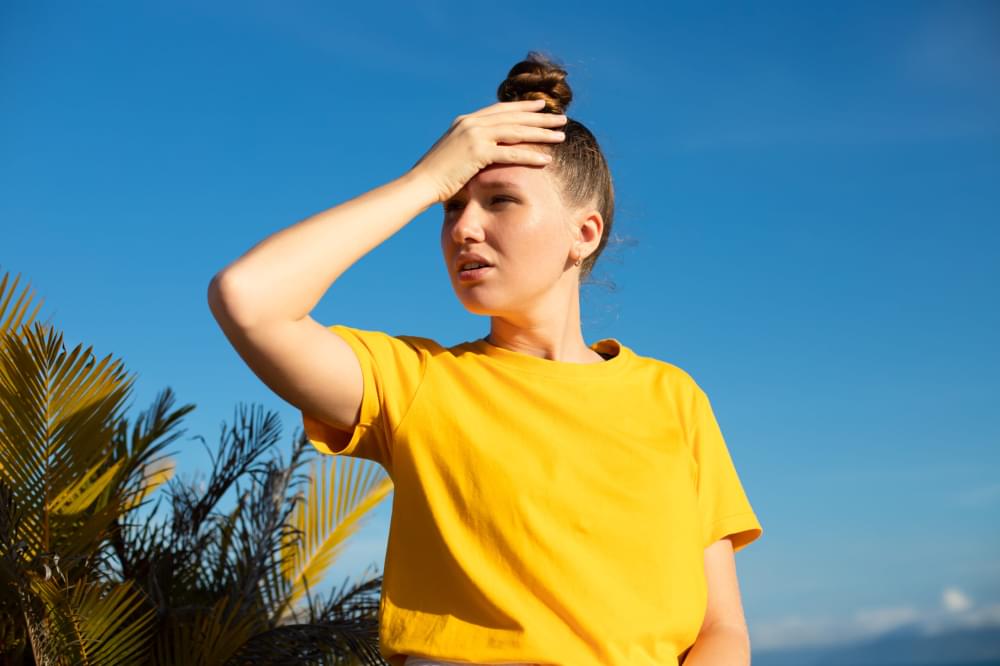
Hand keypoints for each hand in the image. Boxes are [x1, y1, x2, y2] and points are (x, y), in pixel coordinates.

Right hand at [408, 98, 566, 203]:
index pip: (500, 110)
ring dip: (541, 133)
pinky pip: (511, 152)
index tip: (541, 108)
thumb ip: (470, 147)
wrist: (421, 183)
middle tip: (561, 118)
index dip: (523, 108)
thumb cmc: (436, 175)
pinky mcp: (477, 152)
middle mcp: (471, 123)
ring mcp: (474, 136)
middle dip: (540, 118)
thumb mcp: (454, 154)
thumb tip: (484, 152)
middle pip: (513, 117)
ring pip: (516, 131)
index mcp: (466, 121)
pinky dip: (530, 155)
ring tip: (561, 136)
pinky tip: (547, 159)